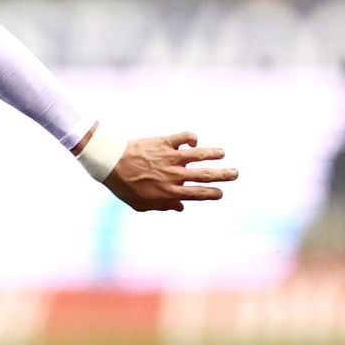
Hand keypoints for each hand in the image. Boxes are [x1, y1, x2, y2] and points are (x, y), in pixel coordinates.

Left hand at [101, 131, 238, 211]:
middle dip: (223, 175)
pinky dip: (192, 138)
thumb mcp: (140, 203)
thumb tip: (180, 207)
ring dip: (214, 154)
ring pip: (200, 154)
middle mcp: (173, 175)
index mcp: (169, 191)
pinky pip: (184, 137)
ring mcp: (170, 158)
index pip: (198, 194)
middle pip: (205, 175)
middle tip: (235, 174)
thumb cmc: (123, 186)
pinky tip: (193, 141)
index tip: (220, 193)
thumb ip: (162, 206)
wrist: (109, 163)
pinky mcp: (164, 142)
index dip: (212, 194)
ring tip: (222, 154)